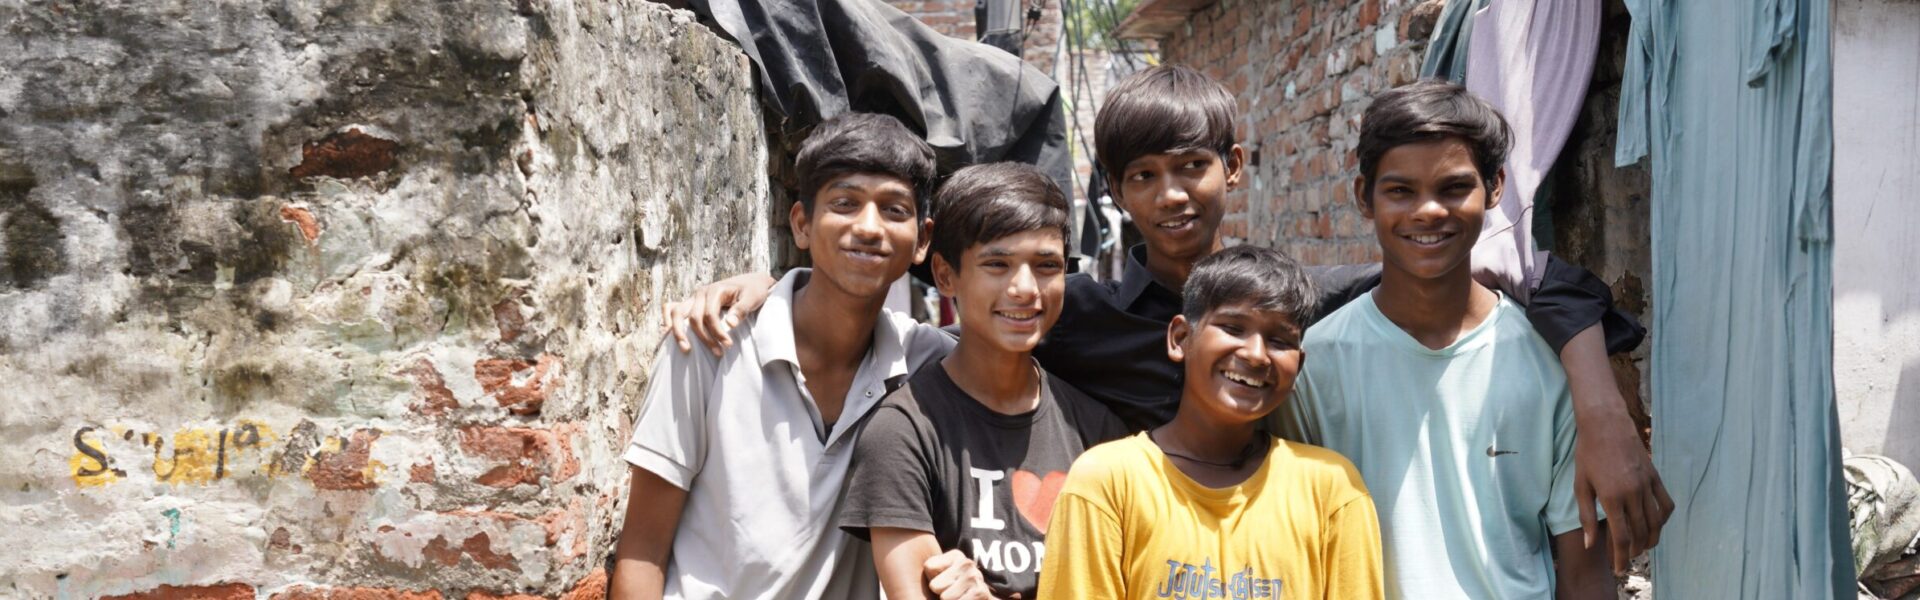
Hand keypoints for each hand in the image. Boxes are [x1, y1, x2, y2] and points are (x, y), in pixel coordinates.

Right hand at [659, 272, 775, 355]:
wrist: (751, 282)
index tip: (728, 345)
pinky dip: (667, 321)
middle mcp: (700, 293)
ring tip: (686, 350)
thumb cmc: (753, 291)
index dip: (717, 332)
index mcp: (715, 290)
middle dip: (704, 338)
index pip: (709, 315)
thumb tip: (729, 324)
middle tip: (718, 353)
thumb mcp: (753, 298)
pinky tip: (667, 336)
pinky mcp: (691, 303)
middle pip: (693, 318)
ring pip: (677, 313)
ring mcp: (693, 298)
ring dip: (679, 333)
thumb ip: (741, 310)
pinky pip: (672, 309)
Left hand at [923, 549, 994, 599]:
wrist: (980, 599)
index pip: (929, 566)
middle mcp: (967, 563)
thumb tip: (911, 570)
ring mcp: (975, 577)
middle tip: (953, 593)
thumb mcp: (942, 575)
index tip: (944, 582)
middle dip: (941, 593)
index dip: (933, 579)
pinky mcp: (980, 592)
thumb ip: (932, 569)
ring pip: (944, 597)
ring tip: (959, 598)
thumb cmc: (955, 591)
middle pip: (935, 585)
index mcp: (956, 555)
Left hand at [1572, 391, 1672, 574]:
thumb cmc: (1588, 454)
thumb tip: (1589, 544)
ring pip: (1656, 521)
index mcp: (1612, 498)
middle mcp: (1633, 494)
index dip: (1620, 557)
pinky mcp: (1655, 476)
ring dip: (1651, 539)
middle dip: (1634, 551)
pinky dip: (1664, 518)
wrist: (1605, 423)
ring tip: (1642, 548)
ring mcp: (1647, 485)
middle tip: (1627, 560)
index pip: (1620, 537)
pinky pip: (1666, 503)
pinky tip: (1656, 524)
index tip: (1618, 569)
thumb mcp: (1580, 485)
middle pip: (1640, 533)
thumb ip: (1586, 516)